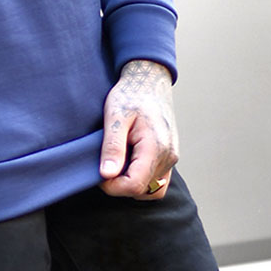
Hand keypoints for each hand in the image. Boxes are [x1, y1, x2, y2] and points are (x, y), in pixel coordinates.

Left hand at [99, 59, 178, 198]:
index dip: (112, 187)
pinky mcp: (169, 156)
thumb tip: (107, 175)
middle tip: (105, 164)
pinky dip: (141, 178)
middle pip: (142, 190)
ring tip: (117, 162)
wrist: (149, 81)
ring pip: (151, 189)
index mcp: (156, 147)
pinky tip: (128, 162)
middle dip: (120, 184)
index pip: (134, 185)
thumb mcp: (115, 116)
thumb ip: (113, 146)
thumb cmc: (131, 94)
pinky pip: (157, 180)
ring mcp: (171, 158)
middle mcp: (169, 156)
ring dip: (131, 183)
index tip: (98, 174)